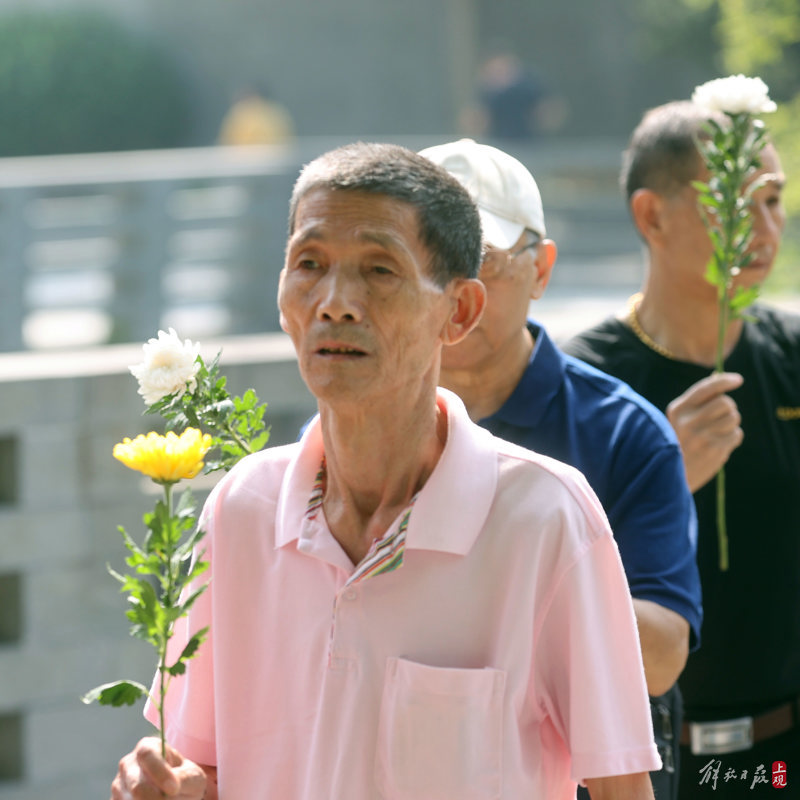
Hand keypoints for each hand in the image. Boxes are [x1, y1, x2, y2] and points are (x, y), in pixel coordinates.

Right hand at [111, 737, 207, 799]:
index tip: (174, 788)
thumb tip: (171, 788)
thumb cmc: (184, 780)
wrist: (176, 794)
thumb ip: (184, 779)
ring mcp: (118, 786)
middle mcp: (128, 764)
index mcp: (147, 747)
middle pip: (136, 785)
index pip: (147, 754)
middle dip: (155, 799)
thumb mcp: (192, 776)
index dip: (159, 772)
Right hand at [666, 372, 743, 492]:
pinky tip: (719, 445)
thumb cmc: (677, 444)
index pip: (706, 388)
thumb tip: (718, 375)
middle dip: (729, 409)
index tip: (738, 380)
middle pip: (725, 402)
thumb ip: (697, 400)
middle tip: (721, 418)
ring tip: (718, 433)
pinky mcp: (714, 451)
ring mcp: (702, 437)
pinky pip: (736, 435)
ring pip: (733, 418)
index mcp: (677, 410)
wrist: (667, 478)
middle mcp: (688, 421)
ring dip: (731, 424)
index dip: (724, 381)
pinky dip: (732, 438)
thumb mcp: (678, 420)